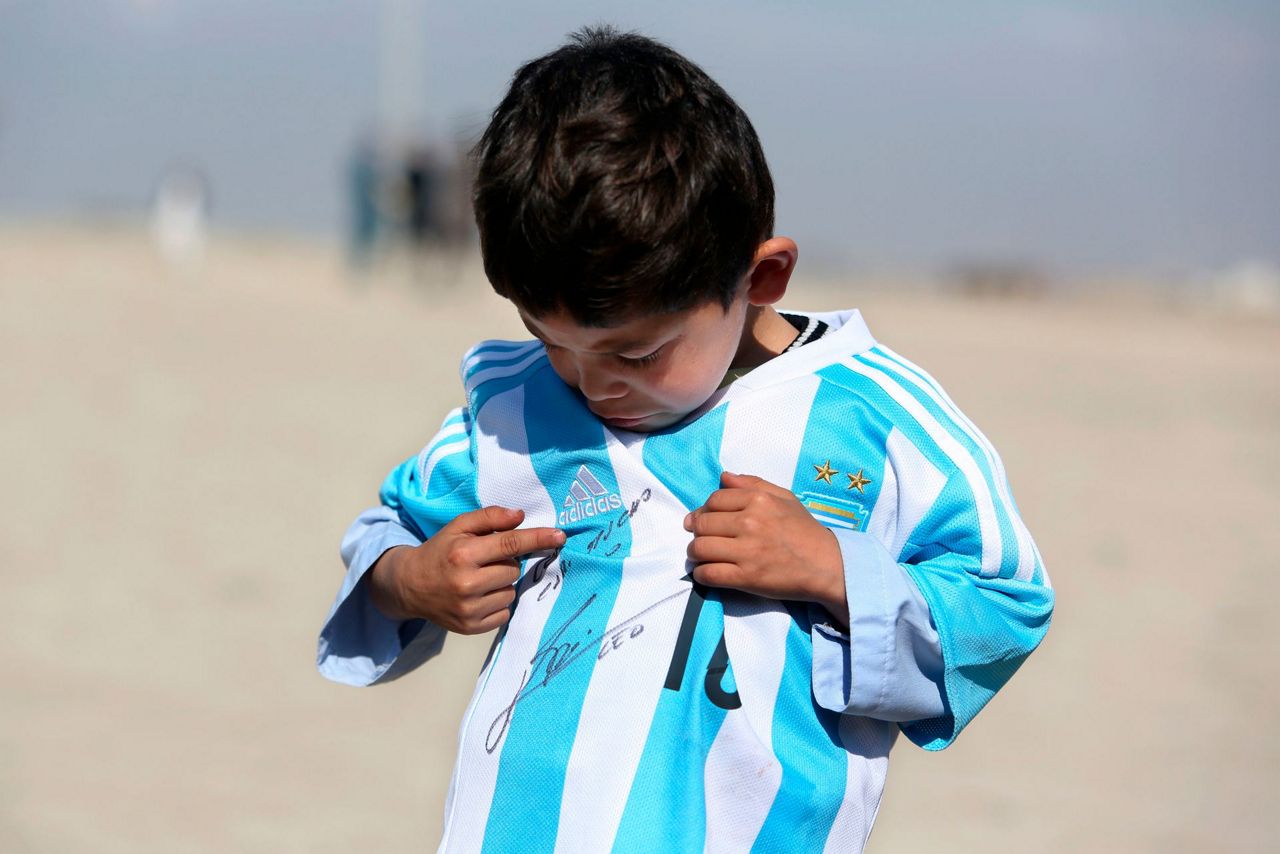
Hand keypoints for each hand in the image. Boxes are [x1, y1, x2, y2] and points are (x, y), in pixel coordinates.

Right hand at [368, 506, 564, 633]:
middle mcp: (466, 583)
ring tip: (478, 580)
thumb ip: (489, 517)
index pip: (510, 544)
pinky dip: (497, 604)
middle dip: (505, 563)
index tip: (560, 536)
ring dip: (501, 584)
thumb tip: (520, 516)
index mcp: (463, 554)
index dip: (538, 538)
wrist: (410, 586)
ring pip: (510, 592)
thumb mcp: (458, 526)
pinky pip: (504, 613)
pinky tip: (478, 597)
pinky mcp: (471, 627)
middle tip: (484, 562)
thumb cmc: (440, 551)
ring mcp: (468, 609)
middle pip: (513, 570)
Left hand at [684, 471, 847, 628]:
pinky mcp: (746, 577)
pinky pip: (708, 574)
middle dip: (696, 532)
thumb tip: (723, 476)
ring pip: (699, 548)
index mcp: (758, 500)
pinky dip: (701, 574)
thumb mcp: (785, 497)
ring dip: (695, 553)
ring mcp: (747, 551)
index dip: (704, 510)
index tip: (703, 520)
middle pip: (702, 524)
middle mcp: (750, 522)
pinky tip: (707, 573)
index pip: (713, 500)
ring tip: (702, 556)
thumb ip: (753, 484)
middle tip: (701, 538)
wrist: (827, 565)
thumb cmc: (805, 531)